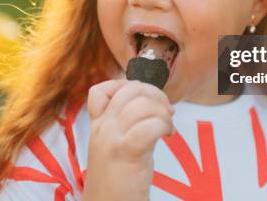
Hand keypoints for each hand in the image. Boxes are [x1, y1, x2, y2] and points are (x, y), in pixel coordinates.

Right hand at [81, 80, 174, 200]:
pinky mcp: (127, 151)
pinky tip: (169, 136)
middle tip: (165, 112)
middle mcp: (103, 127)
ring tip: (168, 127)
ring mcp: (112, 138)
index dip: (126, 86)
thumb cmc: (118, 180)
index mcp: (98, 125)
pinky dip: (164, 126)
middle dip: (155, 95)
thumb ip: (126, 123)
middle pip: (130, 90)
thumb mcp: (115, 145)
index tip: (144, 100)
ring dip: (162, 112)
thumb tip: (153, 103)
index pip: (100, 90)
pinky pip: (150, 125)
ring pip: (141, 104)